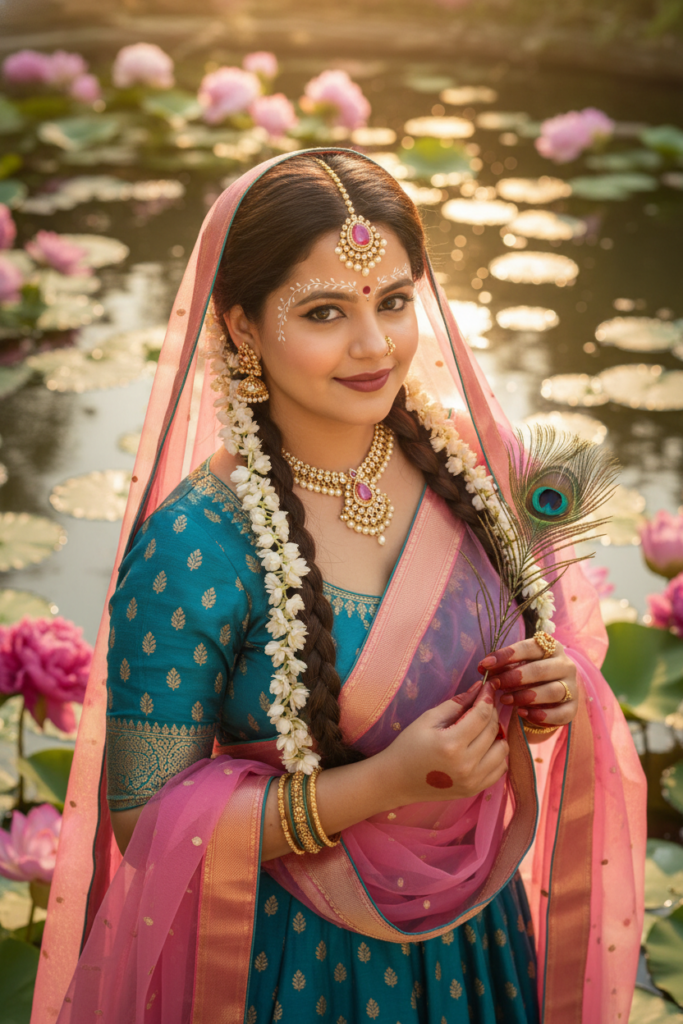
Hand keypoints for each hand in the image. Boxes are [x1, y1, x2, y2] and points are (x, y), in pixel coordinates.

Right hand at [377, 679, 508, 805]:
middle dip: (491, 712)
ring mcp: (472, 780)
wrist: (397, 781)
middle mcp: (466, 764)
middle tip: (483, 704)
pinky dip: (496, 754)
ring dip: (496, 734)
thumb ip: (455, 704)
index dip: (487, 697)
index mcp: (451, 744)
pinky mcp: (474, 790)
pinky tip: (484, 746)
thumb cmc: (409, 746)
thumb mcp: (428, 719)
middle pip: (493, 730)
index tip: (489, 687)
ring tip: (482, 727)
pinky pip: (500, 768)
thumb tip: (478, 688)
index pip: (481, 715)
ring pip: (502, 749)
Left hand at [478, 637, 578, 731]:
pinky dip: (540, 715)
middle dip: (513, 677)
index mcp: (551, 648)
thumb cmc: (528, 677)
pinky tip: (522, 713)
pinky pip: (560, 713)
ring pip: (552, 691)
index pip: (529, 647)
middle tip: (495, 684)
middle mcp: (565, 665)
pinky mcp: (573, 708)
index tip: (485, 664)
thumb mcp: (516, 667)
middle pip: (540, 670)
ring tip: (505, 700)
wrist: (548, 698)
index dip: (506, 655)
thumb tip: (482, 667)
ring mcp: (572, 687)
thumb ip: (502, 666)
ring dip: (525, 696)